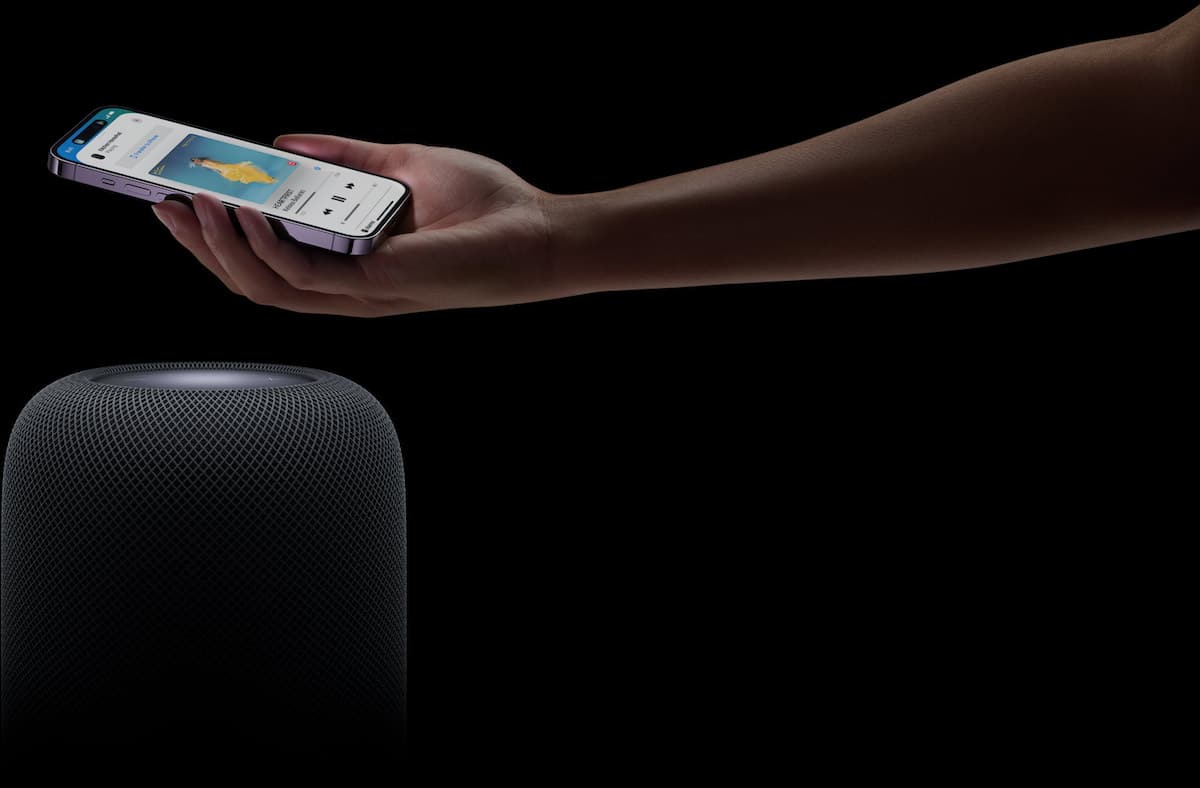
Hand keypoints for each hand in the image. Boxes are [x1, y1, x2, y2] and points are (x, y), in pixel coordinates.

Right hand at [153, 135, 559, 315]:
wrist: (540, 229)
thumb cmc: (485, 205)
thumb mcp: (400, 164)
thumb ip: (343, 156)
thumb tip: (282, 140)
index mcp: (349, 259)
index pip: (269, 259)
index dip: (218, 237)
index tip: (176, 195)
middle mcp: (349, 284)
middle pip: (254, 279)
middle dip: (202, 246)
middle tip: (162, 202)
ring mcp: (362, 291)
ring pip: (267, 287)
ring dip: (219, 249)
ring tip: (188, 205)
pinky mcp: (381, 286)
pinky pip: (306, 276)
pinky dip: (266, 247)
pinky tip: (244, 214)